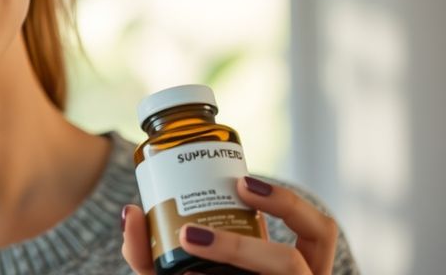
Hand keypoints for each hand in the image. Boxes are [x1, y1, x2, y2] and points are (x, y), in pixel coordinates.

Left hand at [121, 176, 338, 273]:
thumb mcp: (173, 272)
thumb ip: (148, 251)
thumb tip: (129, 211)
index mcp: (294, 269)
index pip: (319, 231)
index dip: (289, 203)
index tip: (242, 183)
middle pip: (292, 264)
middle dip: (238, 249)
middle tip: (188, 236)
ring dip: (232, 262)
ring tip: (182, 271)